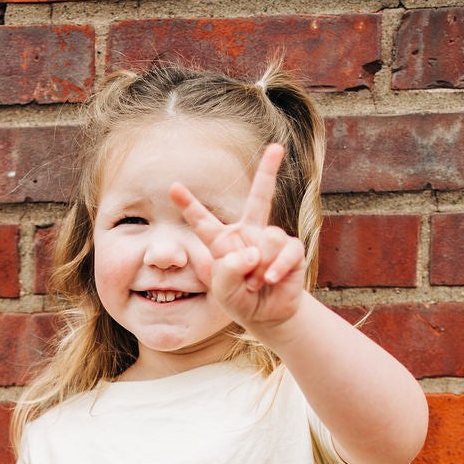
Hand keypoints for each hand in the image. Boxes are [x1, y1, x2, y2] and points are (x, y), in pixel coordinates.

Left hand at [170, 143, 304, 330]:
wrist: (266, 315)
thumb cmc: (240, 300)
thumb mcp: (223, 291)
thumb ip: (228, 270)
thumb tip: (252, 251)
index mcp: (224, 241)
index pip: (204, 221)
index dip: (188, 204)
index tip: (173, 186)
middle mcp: (249, 234)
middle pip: (260, 196)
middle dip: (269, 170)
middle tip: (276, 147)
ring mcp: (271, 240)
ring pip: (268, 239)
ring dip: (259, 266)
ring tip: (255, 284)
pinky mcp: (291, 251)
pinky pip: (286, 251)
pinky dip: (276, 268)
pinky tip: (270, 280)